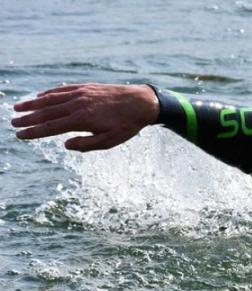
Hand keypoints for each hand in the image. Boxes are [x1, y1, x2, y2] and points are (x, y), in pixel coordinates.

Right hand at [11, 83, 159, 151]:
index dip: (34, 132)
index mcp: (82, 120)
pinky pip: (62, 90)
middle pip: (46, 112)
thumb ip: (86, 144)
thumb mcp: (110, 141)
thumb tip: (65, 144)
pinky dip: (49, 93)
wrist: (142, 102)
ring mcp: (81, 93)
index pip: (51, 127)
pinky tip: (40, 96)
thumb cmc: (127, 125)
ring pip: (51, 98)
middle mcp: (78, 104)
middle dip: (28, 118)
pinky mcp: (86, 87)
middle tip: (13, 123)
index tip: (20, 135)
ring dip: (33, 104)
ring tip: (18, 108)